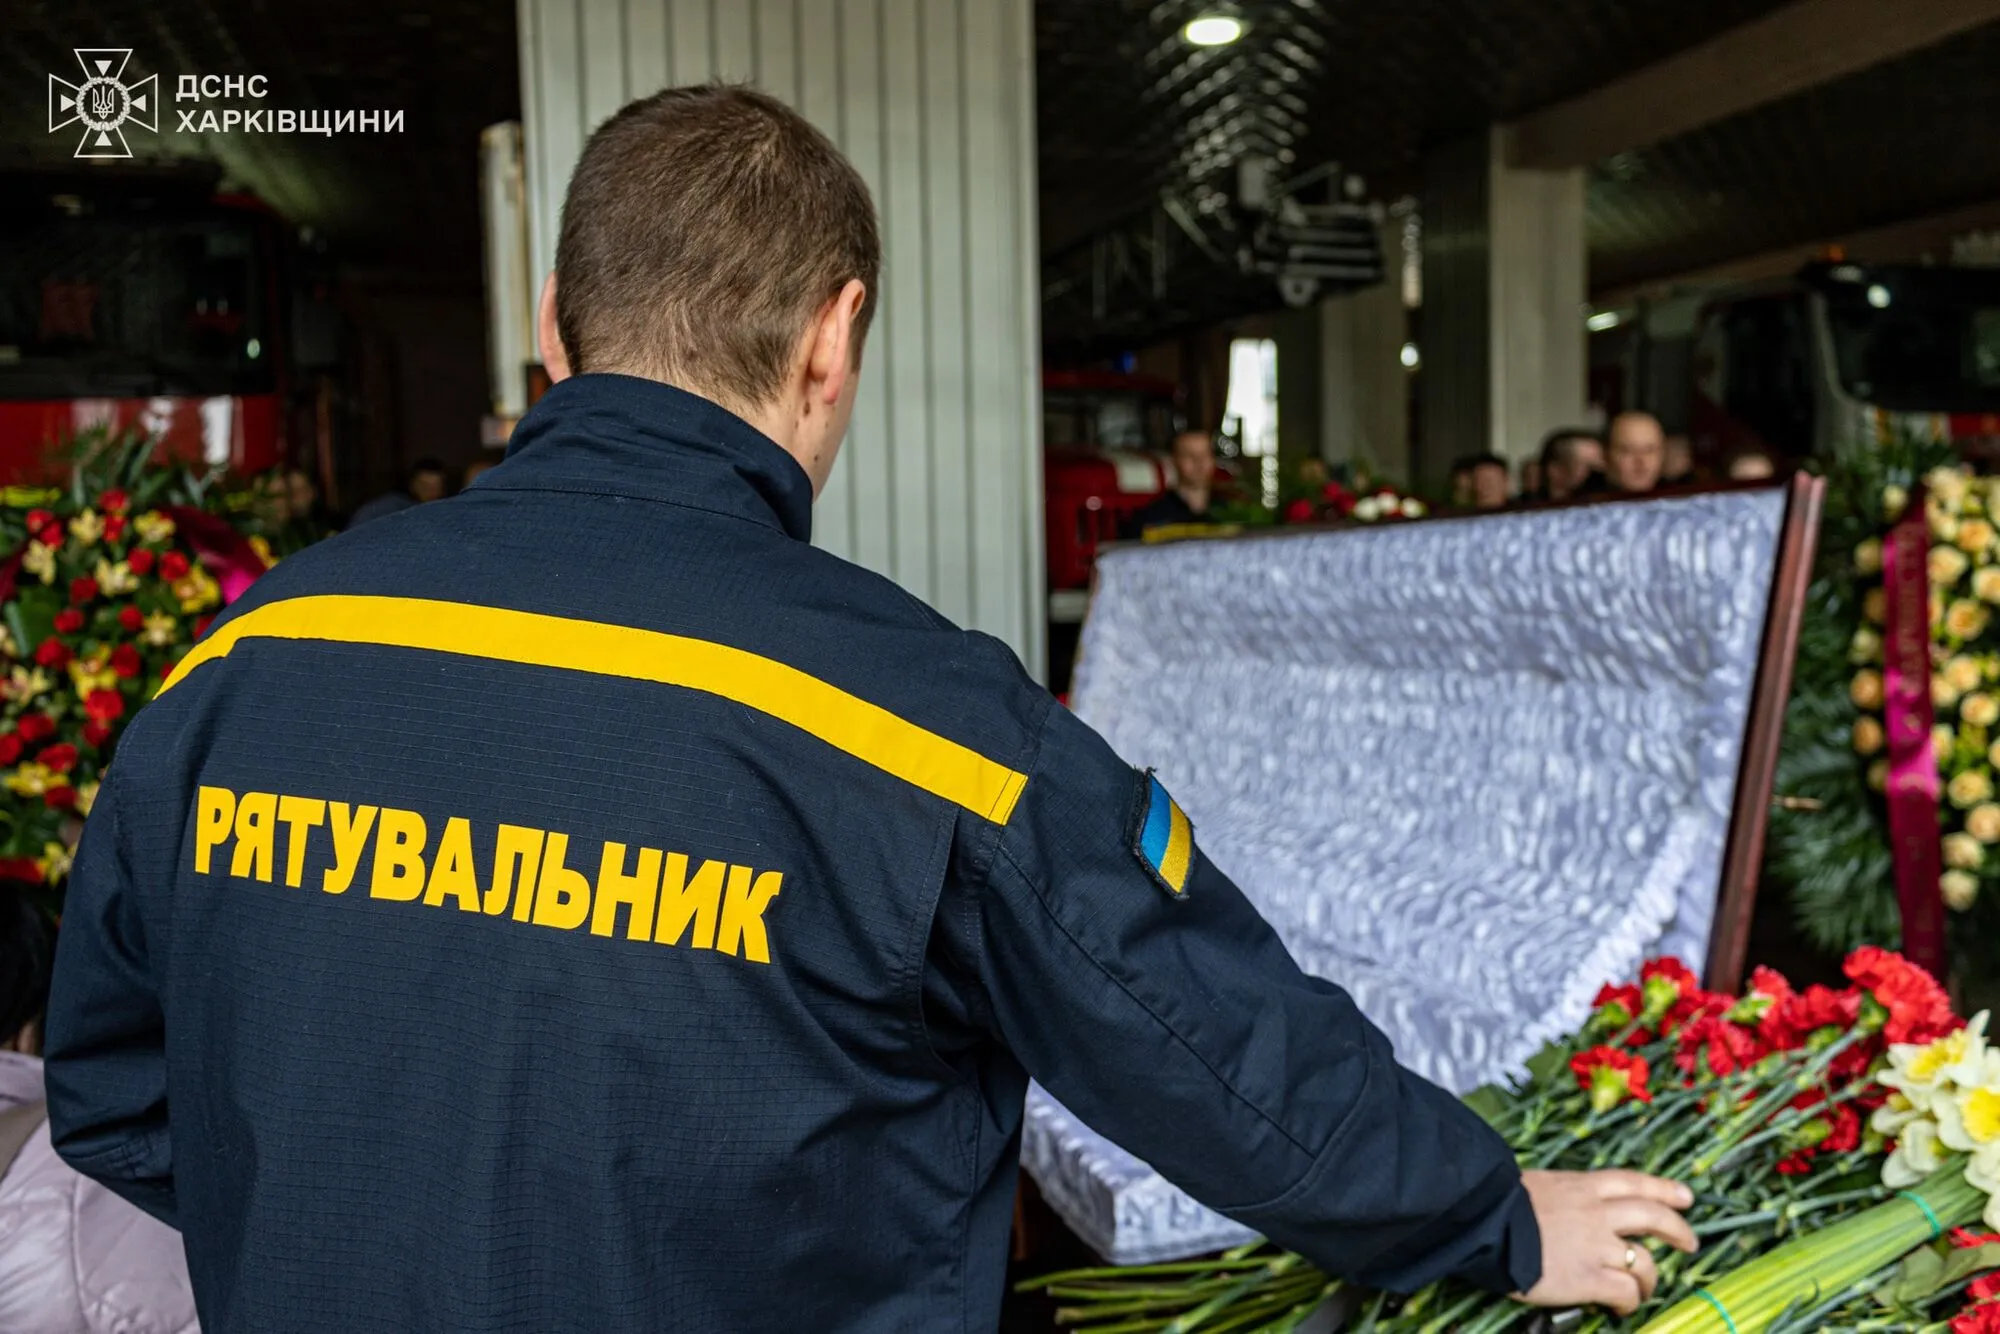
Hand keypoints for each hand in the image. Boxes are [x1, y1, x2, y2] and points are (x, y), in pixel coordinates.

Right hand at [1513, 1169, 1698, 1315]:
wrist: (1486, 1223)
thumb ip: (1561, 1197)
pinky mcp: (1591, 1277)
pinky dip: (1629, 1302)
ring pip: (1645, 1262)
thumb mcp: (1537, 1186)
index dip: (1663, 1189)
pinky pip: (1626, 1292)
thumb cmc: (1498, 1204)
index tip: (1684, 1196)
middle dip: (1678, 1230)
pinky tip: (1620, 1308)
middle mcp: (1598, 1213)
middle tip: (1690, 1242)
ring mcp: (1598, 1246)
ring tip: (1647, 1289)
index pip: (1633, 1183)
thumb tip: (1564, 1208)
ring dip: (1651, 1279)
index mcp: (1582, 1186)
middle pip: (1653, 1217)